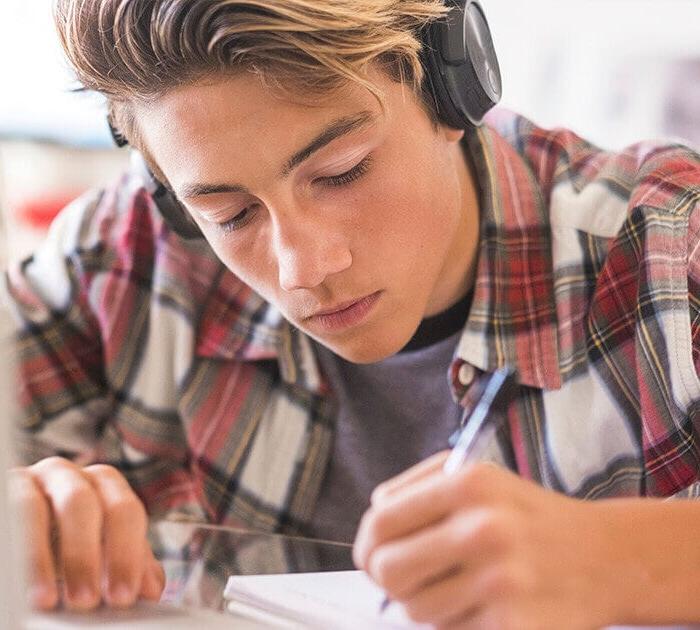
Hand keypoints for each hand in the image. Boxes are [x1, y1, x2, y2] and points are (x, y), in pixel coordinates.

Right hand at [8, 457, 164, 610]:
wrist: (23, 542)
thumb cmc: (64, 548)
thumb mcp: (97, 553)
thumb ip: (126, 563)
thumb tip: (151, 589)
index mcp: (104, 484)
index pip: (125, 511)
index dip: (126, 554)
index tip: (124, 597)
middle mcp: (70, 474)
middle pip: (85, 504)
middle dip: (86, 555)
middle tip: (85, 602)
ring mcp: (32, 479)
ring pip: (38, 507)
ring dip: (41, 556)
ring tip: (46, 601)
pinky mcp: (6, 488)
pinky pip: (10, 511)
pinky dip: (16, 545)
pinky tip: (18, 580)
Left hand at [353, 452, 620, 629]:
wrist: (605, 557)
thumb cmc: (528, 515)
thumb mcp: (480, 477)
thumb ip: (420, 487)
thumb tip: (375, 518)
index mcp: (469, 483)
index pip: (381, 521)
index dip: (367, 543)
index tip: (372, 554)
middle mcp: (484, 529)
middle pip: (387, 570)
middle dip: (388, 579)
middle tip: (405, 577)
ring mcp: (501, 582)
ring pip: (415, 610)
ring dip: (427, 603)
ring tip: (460, 585)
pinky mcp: (514, 627)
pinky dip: (458, 624)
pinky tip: (485, 605)